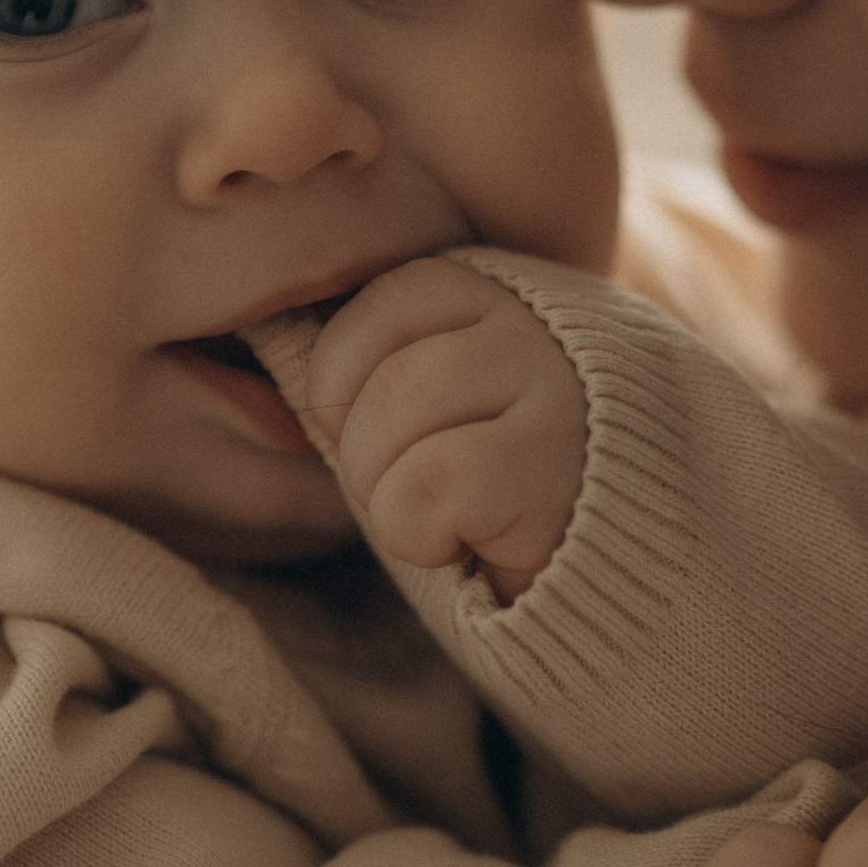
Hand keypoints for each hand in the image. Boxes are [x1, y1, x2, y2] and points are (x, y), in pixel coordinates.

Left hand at [303, 257, 587, 601]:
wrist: (605, 573)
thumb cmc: (491, 486)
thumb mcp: (434, 400)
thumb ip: (373, 362)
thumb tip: (261, 333)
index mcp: (490, 293)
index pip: (370, 307)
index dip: (344, 386)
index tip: (383, 436)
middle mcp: (530, 325)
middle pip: (379, 377)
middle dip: (364, 456)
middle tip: (416, 492)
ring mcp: (553, 390)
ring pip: (394, 421)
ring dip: (389, 497)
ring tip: (446, 515)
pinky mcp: (556, 466)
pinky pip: (427, 487)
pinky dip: (421, 534)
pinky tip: (471, 540)